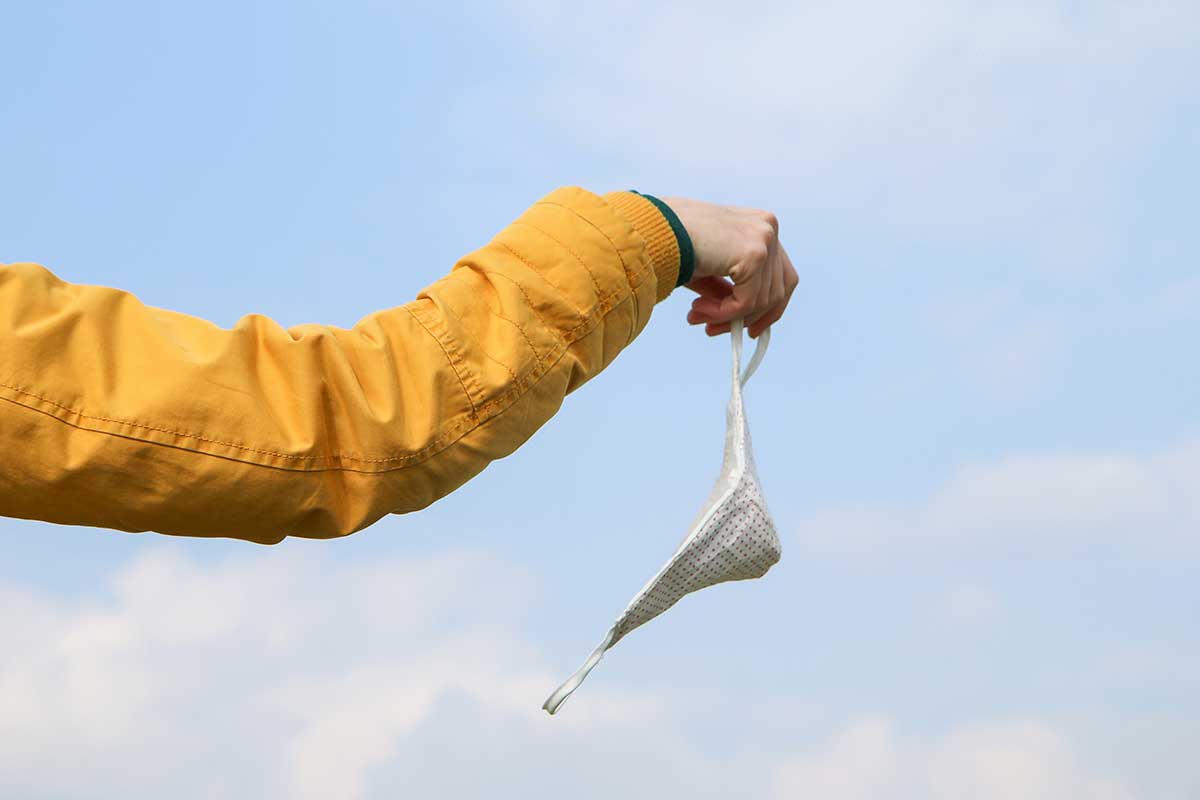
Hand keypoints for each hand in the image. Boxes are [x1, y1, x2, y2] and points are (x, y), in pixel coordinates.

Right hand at [661, 196, 797, 337]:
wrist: (656, 229)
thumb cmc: (674, 242)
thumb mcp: (710, 268)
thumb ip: (730, 287)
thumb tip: (741, 317)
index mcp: (760, 225)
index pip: (782, 275)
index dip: (770, 308)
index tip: (750, 330)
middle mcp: (768, 228)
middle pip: (777, 291)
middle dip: (745, 318)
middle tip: (712, 330)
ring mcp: (764, 239)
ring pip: (761, 301)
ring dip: (727, 316)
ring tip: (696, 315)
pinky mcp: (754, 255)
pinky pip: (747, 302)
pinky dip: (724, 313)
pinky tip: (698, 309)